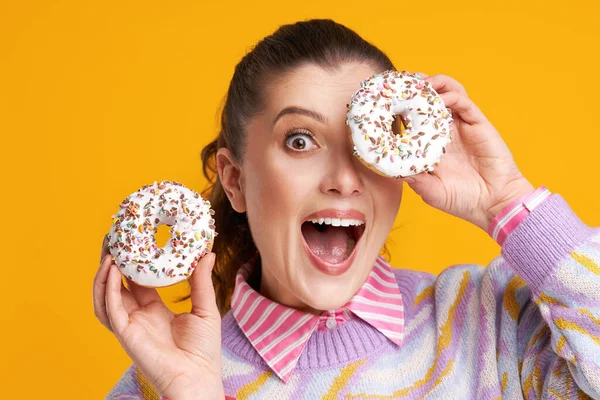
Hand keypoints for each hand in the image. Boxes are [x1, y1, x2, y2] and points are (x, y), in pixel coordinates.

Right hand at [93, 235, 223, 399]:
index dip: (131, 262)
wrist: (198, 376)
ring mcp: (129, 325)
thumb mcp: (205, 308)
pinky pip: (111, 310)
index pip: (136, 282)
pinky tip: (112, 272)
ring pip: (105, 297)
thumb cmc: (203, 350)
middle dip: (112, 264)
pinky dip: (108, 290)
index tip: (132, 241)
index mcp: (154, 310)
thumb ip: (202, 281)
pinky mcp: (126, 334)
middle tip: (112, 240)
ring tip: (107, 253)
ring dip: (102, 276)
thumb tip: (208, 253)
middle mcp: (138, 316)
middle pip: (116, 286)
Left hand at [400, 73, 533, 231]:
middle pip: (429, 99)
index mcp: (430, 143)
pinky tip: (440, 98)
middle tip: (401, 83)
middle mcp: (445, 130)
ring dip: (434, 84)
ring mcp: (461, 125)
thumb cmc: (461, 199)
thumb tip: (389, 168)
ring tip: (420, 83)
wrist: (493, 204)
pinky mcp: (478, 124)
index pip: (413, 118)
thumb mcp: (429, 190)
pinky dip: (451, 95)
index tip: (385, 101)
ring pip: (447, 93)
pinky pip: (464, 102)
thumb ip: (412, 178)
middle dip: (415, 87)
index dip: (400, 107)